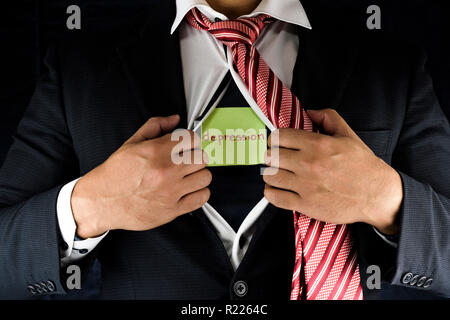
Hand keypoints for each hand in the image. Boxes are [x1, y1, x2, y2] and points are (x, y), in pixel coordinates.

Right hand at [71, 115, 210, 237]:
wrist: (102, 201)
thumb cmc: (116, 174)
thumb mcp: (132, 143)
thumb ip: (155, 127)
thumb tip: (174, 119)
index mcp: (156, 151)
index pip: (192, 138)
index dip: (191, 140)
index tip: (187, 145)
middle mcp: (166, 171)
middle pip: (202, 157)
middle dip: (195, 157)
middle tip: (187, 161)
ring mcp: (171, 191)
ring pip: (205, 177)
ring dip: (198, 175)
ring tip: (188, 176)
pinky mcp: (173, 210)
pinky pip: (202, 198)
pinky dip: (199, 193)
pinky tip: (189, 190)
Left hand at [263, 109, 402, 233]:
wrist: (377, 194)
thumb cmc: (363, 166)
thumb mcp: (348, 135)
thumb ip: (328, 118)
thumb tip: (309, 112)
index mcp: (317, 145)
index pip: (279, 137)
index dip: (275, 139)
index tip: (277, 143)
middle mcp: (308, 164)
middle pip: (270, 156)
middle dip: (271, 156)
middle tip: (277, 159)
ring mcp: (305, 186)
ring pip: (270, 176)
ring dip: (270, 174)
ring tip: (277, 173)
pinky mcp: (305, 204)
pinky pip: (274, 197)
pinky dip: (271, 192)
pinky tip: (277, 189)